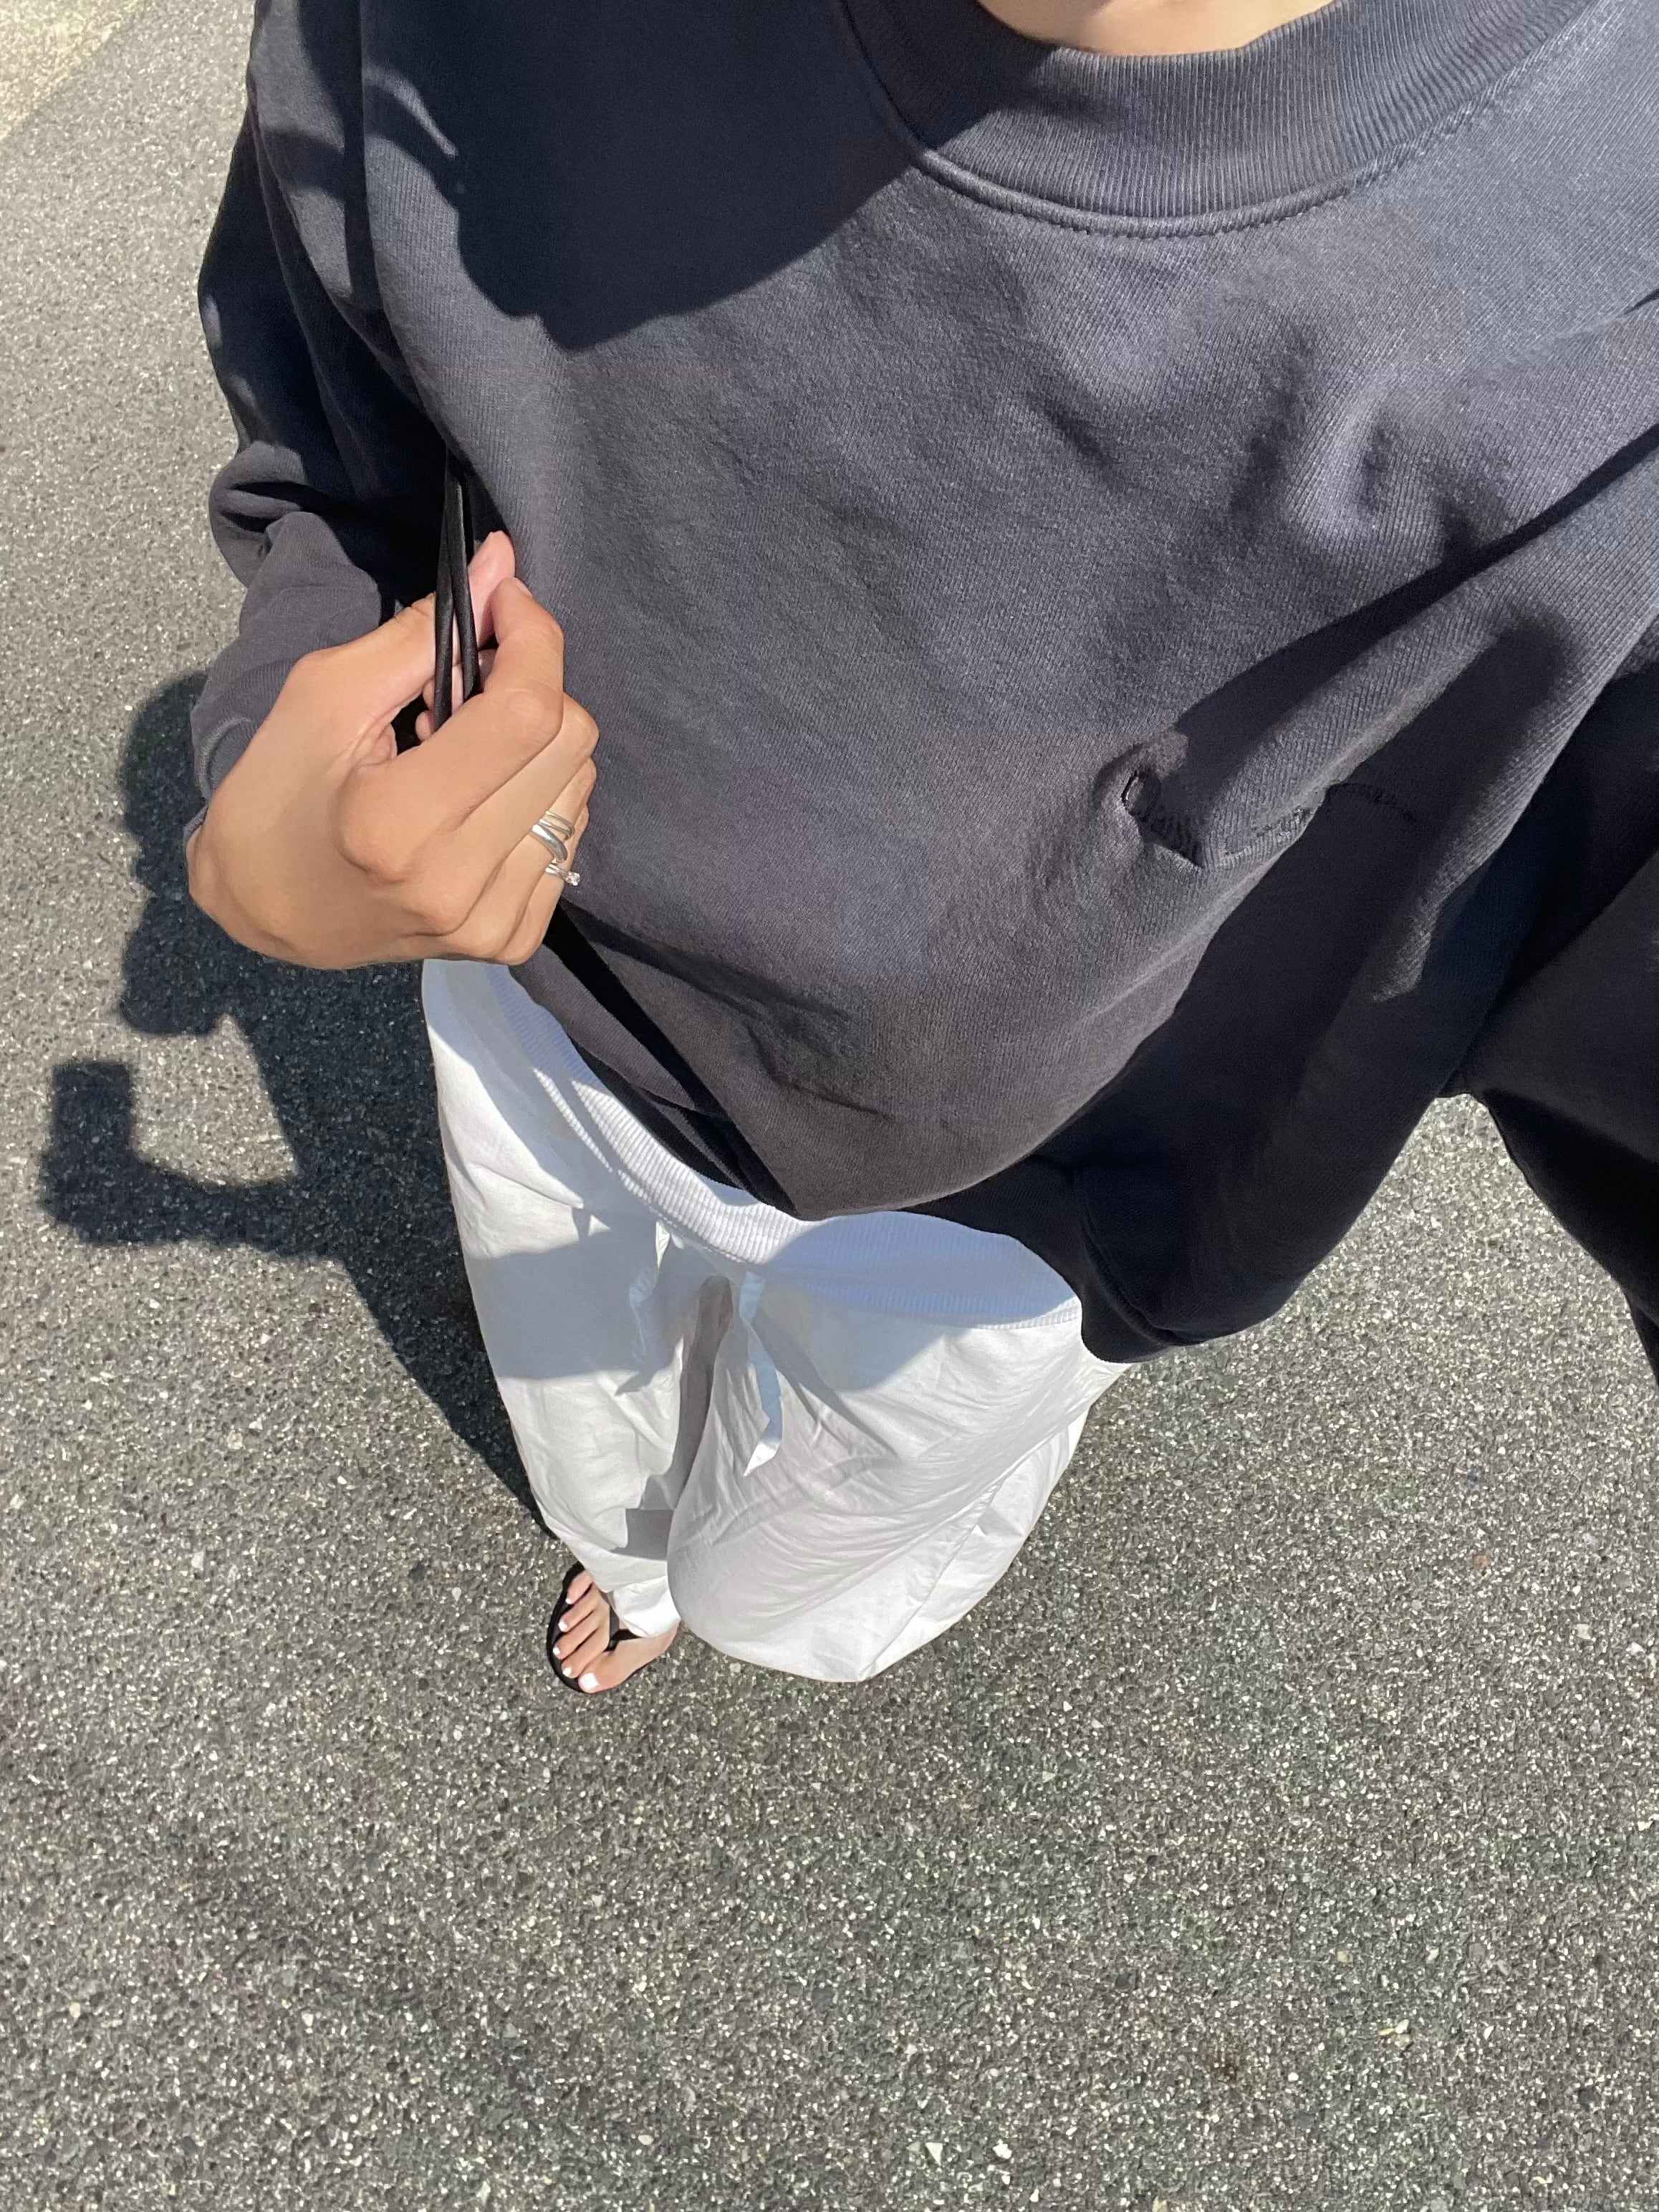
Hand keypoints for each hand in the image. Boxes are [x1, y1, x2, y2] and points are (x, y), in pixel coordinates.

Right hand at [187, 533, 595, 968]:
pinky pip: (569, 833)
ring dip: (534, 744)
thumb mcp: (325, 697)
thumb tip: (502, 563)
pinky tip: (476, 797)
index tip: (505, 602)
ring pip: (579, 785)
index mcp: (398, 825)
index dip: (533, 638)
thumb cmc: (280, 793)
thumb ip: (422, 633)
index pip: (525, 713)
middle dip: (533, 685)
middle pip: (568, 744)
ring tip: (461, 749)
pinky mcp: (512, 939)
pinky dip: (535, 795)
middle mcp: (457, 883)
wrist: (268, 910)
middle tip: (469, 681)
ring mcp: (491, 923)